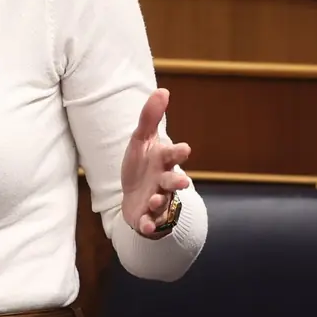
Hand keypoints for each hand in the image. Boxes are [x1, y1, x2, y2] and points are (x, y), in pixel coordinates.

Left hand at [120, 89, 191, 237]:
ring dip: (160, 202)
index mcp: (163, 161)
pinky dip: (149, 225)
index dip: (178, 152)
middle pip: (173, 181)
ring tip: (155, 199)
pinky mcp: (147, 217)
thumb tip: (163, 90)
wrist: (133, 196)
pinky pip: (150, 223)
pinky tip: (145, 226)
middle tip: (182, 181)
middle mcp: (164, 181)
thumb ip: (150, 117)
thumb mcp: (141, 140)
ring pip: (163, 203)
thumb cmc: (141, 165)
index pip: (172, 155)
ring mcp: (157, 201)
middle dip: (177, 181)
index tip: (184, 148)